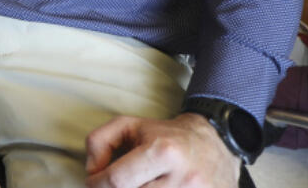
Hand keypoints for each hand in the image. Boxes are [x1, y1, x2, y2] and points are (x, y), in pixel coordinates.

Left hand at [85, 113, 240, 187]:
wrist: (216, 144)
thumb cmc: (165, 135)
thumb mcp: (128, 126)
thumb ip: (99, 142)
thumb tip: (92, 171)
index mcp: (162, 152)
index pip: (117, 180)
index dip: (97, 184)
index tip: (93, 182)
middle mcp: (183, 178)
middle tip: (114, 184)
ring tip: (140, 183)